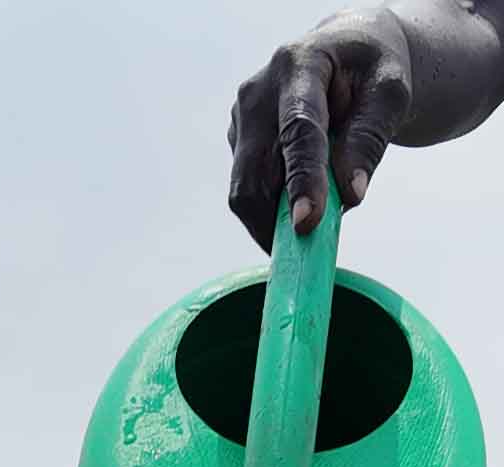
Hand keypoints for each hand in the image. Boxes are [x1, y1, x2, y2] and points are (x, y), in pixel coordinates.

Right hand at [228, 11, 412, 248]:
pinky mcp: (237, 144)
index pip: (297, 131)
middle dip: (276, 221)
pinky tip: (301, 196)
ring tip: (312, 217)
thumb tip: (350, 195)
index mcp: (298, 65)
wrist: (346, 53)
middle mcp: (257, 94)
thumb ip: (369, 139)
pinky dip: (274, 208)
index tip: (306, 225)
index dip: (300, 181)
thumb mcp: (390, 93)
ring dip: (277, 217)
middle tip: (305, 254)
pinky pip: (249, 192)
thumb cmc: (371, 71)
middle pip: (254, 176)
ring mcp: (240, 121)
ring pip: (246, 192)